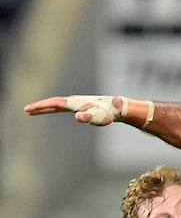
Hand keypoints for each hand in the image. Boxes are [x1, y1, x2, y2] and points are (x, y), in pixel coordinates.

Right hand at [25, 95, 153, 127]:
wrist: (118, 107)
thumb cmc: (109, 113)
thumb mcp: (98, 117)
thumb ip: (88, 116)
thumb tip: (78, 116)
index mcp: (74, 103)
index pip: (54, 104)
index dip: (41, 106)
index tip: (29, 110)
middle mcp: (74, 101)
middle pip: (52, 103)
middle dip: (39, 107)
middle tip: (26, 110)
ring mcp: (77, 103)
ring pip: (57, 105)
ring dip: (45, 107)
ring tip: (34, 111)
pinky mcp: (81, 106)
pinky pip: (63, 107)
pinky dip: (54, 108)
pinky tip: (51, 110)